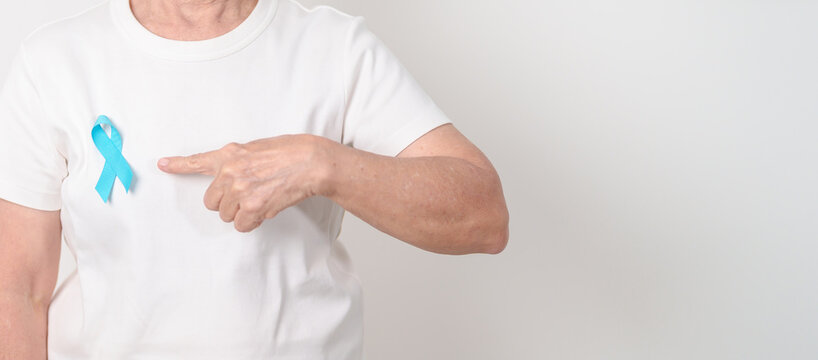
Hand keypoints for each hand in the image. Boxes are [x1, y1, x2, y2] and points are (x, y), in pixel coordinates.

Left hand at [157, 134, 334, 231]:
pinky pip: (242, 225)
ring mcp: (240, 191)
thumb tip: (235, 176)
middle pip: (212, 201)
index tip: (163, 165)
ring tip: (263, 198)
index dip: (178, 165)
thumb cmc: (293, 152)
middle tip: (248, 195)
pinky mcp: (252, 207)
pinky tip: (267, 208)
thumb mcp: (259, 148)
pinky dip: (253, 222)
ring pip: (227, 215)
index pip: (198, 161)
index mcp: (231, 155)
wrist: (311, 162)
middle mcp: (230, 172)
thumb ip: (241, 161)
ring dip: (242, 213)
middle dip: (228, 203)